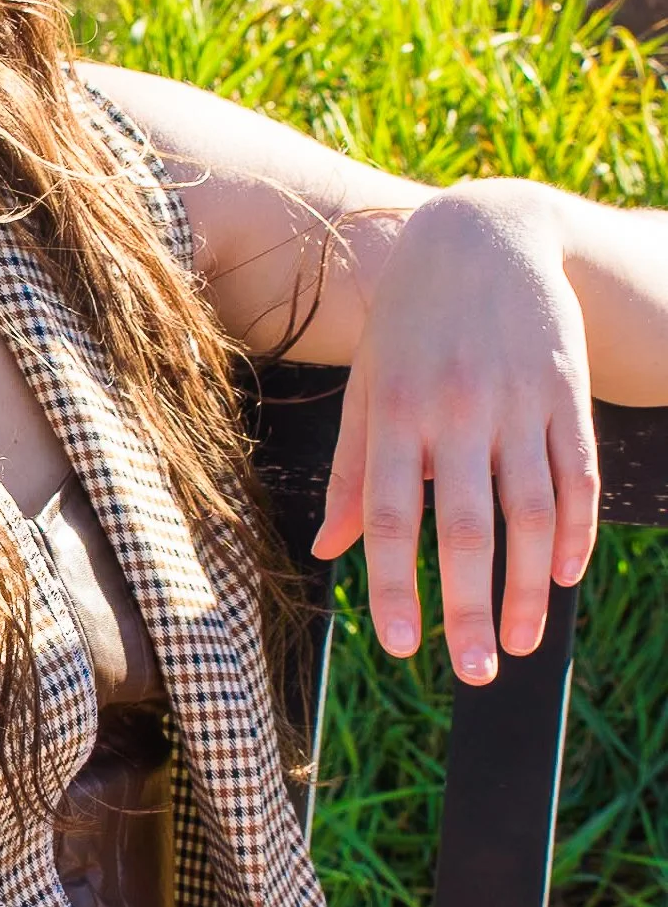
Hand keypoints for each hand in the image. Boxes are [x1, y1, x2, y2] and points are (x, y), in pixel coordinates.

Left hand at [309, 186, 600, 683]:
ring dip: (528, 588)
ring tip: (518, 642)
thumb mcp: (368, 385)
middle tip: (474, 672)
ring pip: (533, 514)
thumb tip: (327, 550)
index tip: (403, 647)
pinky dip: (576, 535)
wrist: (487, 233)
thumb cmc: (411, 322)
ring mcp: (521, 404)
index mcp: (397, 414)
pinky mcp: (568, 396)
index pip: (393, 518)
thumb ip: (353, 472)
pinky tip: (562, 578)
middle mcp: (459, 412)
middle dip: (472, 608)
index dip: (397, 586)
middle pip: (469, 528)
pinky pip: (578, 478)